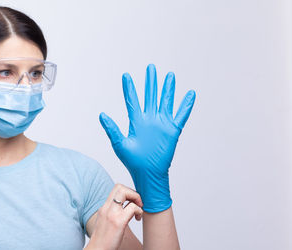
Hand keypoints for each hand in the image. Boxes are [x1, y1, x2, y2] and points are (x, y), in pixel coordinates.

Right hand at [87, 184, 142, 249]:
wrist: (97, 249)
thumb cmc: (103, 239)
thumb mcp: (105, 221)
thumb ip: (112, 212)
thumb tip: (125, 207)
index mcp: (104, 207)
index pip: (116, 188)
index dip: (128, 191)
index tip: (133, 202)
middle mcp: (107, 208)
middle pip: (120, 186)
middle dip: (133, 192)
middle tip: (137, 204)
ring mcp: (112, 214)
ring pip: (125, 192)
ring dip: (136, 198)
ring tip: (139, 210)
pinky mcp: (118, 222)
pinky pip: (132, 208)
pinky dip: (139, 211)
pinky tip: (138, 218)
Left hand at [99, 64, 195, 212]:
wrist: (148, 173)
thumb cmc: (132, 161)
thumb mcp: (119, 144)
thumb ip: (111, 129)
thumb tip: (101, 115)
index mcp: (136, 121)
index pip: (132, 100)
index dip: (129, 88)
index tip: (125, 75)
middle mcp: (149, 119)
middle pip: (150, 96)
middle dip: (150, 82)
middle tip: (150, 68)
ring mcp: (162, 123)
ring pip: (166, 101)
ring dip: (168, 89)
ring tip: (169, 75)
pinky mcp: (173, 130)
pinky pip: (181, 115)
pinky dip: (186, 105)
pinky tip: (190, 94)